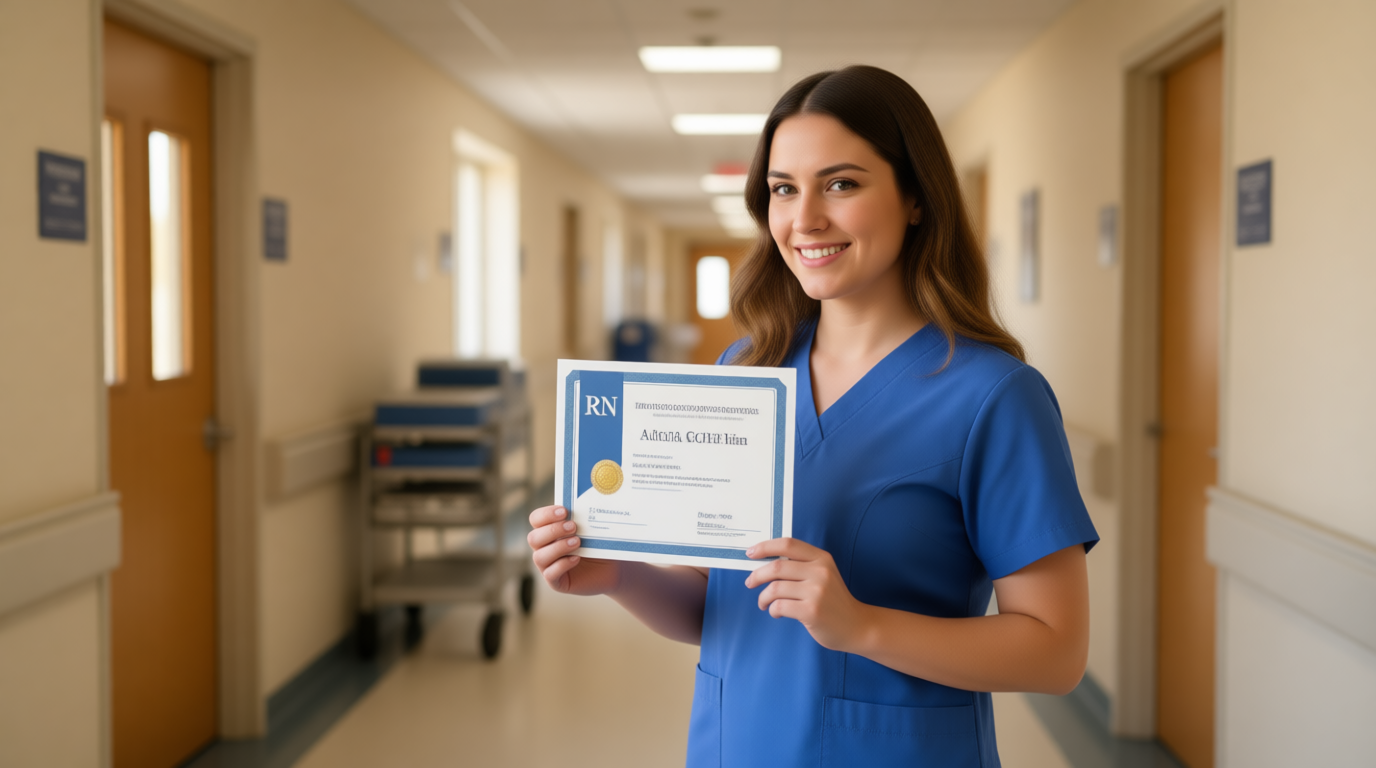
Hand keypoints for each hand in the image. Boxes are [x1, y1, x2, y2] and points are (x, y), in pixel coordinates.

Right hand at [527, 505, 621, 595]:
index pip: (536, 519)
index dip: (546, 514)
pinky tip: (577, 559)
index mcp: (549, 530)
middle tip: (573, 526)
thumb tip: (583, 505)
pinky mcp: (556, 582)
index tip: (564, 511)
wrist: (612, 569)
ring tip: (577, 542)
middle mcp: (544, 548)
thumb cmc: (599, 545)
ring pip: (539, 556)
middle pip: (533, 538)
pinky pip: (550, 574)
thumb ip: (583, 518)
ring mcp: (548, 566)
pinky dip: (562, 565)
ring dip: (558, 547)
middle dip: (552, 531)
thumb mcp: (592, 530)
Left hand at [744, 538, 872, 651]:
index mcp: (821, 558)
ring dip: (763, 597)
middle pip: (777, 567)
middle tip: (750, 582)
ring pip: (775, 588)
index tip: (751, 553)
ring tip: (764, 603)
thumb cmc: (833, 601)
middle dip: (757, 575)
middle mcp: (820, 572)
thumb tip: (765, 563)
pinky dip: (773, 610)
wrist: (856, 626)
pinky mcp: (812, 611)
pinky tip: (776, 613)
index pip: (788, 544)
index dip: (765, 547)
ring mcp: (817, 591)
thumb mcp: (823, 575)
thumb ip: (801, 566)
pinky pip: (780, 606)